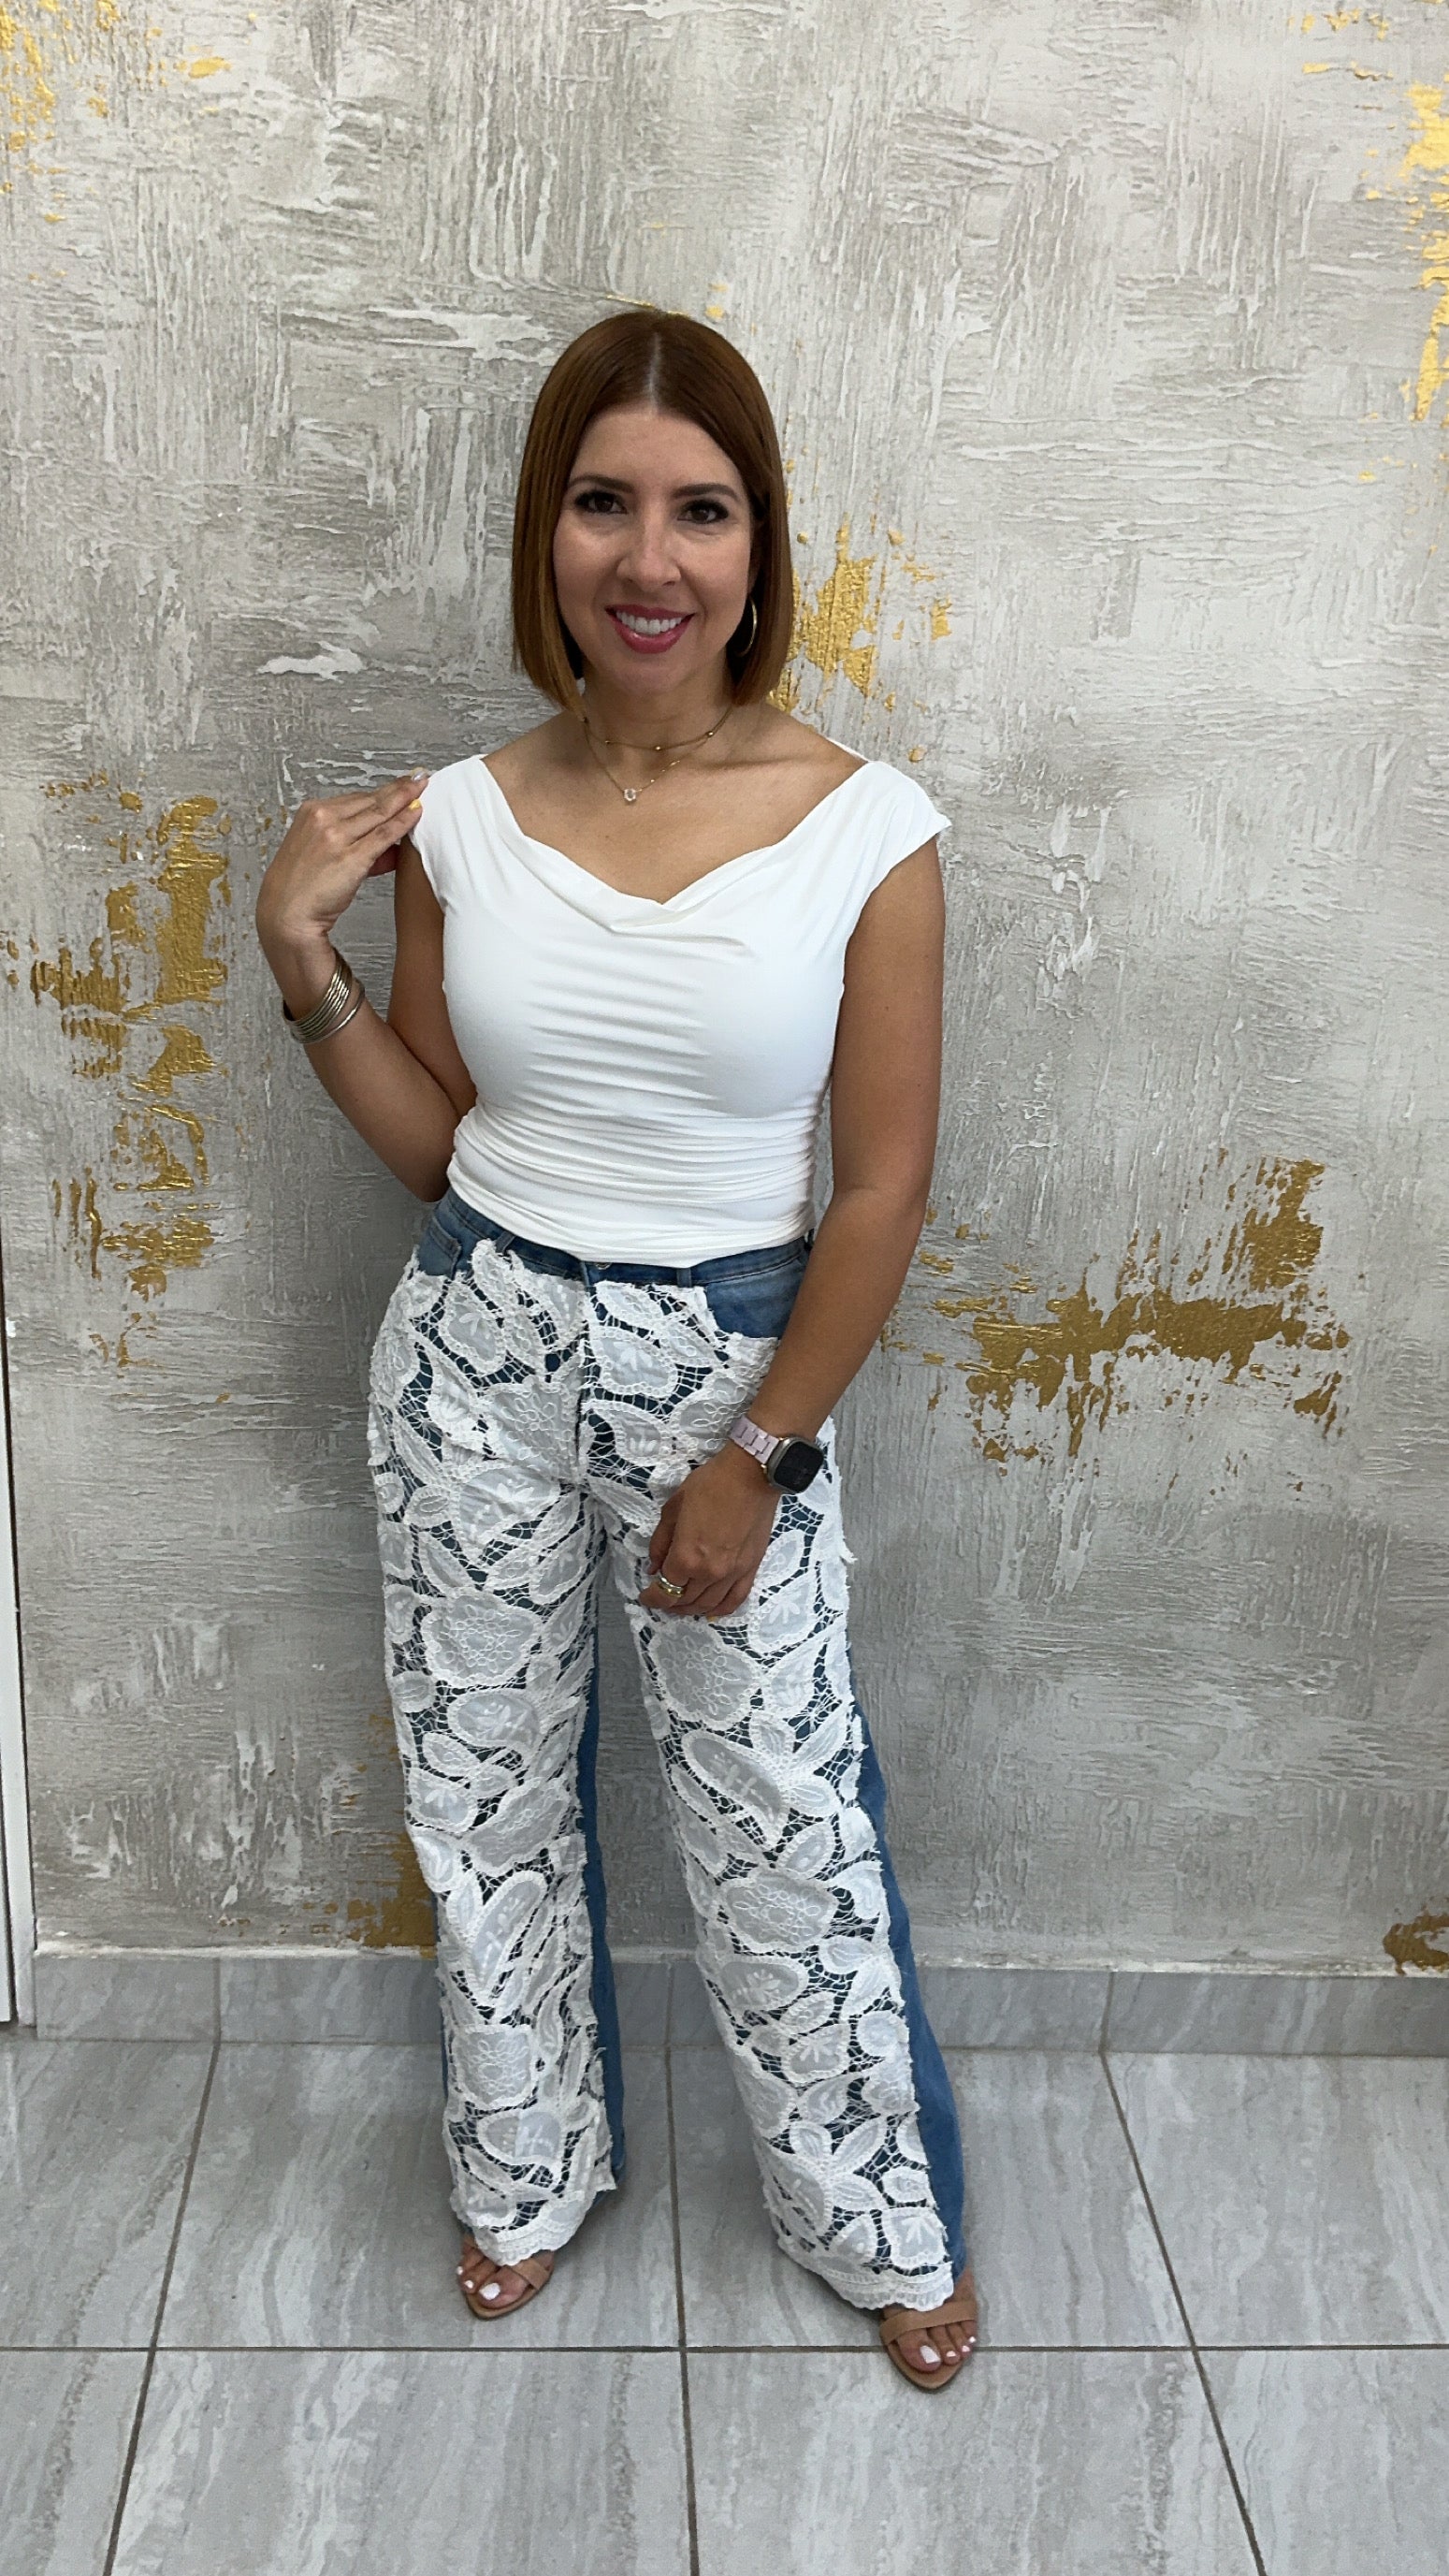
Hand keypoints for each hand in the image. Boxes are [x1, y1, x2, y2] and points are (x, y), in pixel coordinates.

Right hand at [255, 772, 428, 968]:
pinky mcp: (351, 857)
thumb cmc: (301, 888)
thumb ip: (353, 844)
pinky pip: (384, 834)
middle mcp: (323, 818)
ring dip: (404, 798)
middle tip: (419, 778)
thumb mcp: (320, 854)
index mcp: (311, 812)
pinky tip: (416, 812)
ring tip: (422, 787)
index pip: (355, 798)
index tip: (399, 784)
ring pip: (379, 812)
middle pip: (369, 800)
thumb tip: (389, 846)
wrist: (285, 913)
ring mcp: (337, 836)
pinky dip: (403, 821)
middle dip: (397, 789)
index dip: (382, 792)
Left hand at [638, 1444, 780, 1619]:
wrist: (752, 1476)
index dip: (651, 1597)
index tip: (645, 1595)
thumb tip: (654, 1567)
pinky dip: (720, 1610)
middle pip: (685, 1600)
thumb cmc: (710, 1485)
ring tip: (682, 1603)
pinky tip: (710, 1610)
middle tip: (661, 1596)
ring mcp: (732, 1574)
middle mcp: (709, 1572)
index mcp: (686, 1556)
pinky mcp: (750, 1570)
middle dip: (669, 1602)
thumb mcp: (673, 1508)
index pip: (664, 1590)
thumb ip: (660, 1542)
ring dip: (691, 1608)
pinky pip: (735, 1601)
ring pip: (708, 1605)